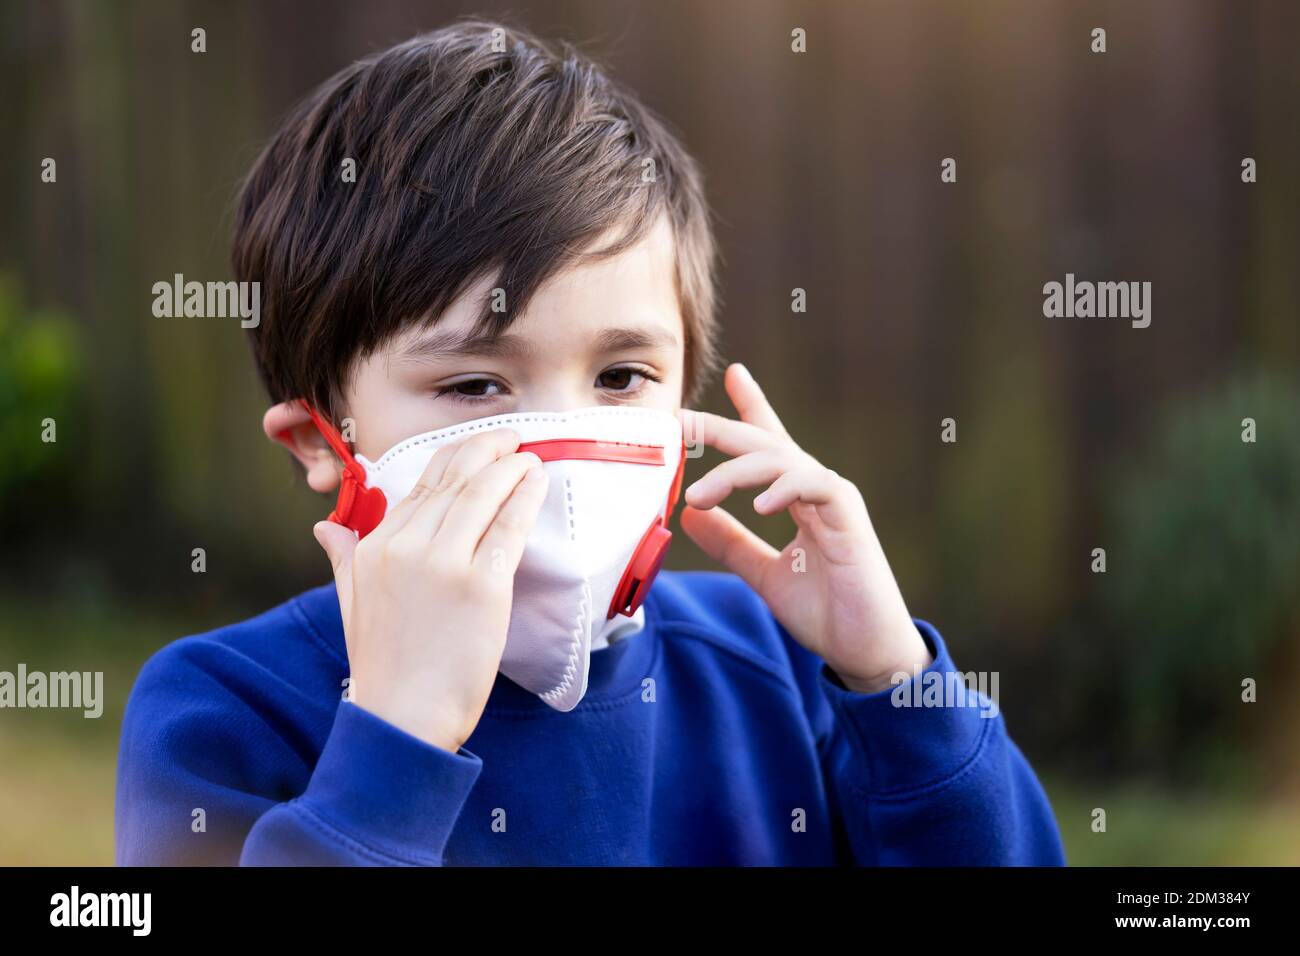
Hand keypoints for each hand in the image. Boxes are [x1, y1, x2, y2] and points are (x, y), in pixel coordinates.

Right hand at [313, 428, 547, 751]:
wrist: (403, 716)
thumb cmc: (384, 665)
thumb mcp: (350, 603)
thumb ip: (344, 557)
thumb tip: (326, 527)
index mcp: (375, 545)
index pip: (421, 484)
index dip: (456, 458)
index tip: (481, 448)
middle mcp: (406, 545)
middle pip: (454, 479)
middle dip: (487, 450)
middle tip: (512, 438)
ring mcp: (443, 563)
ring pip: (482, 494)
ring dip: (510, 467)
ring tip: (530, 456)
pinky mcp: (481, 585)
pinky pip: (508, 527)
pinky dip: (525, 498)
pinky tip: (537, 481)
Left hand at [679, 364, 931, 692]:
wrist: (867, 652)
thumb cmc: (826, 613)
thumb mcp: (764, 574)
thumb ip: (732, 542)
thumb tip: (690, 513)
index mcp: (797, 499)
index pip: (769, 445)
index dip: (751, 408)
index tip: (733, 374)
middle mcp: (815, 490)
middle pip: (764, 443)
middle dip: (720, 428)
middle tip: (679, 421)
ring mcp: (833, 499)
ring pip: (780, 460)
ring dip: (733, 473)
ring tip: (696, 496)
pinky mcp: (849, 518)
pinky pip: (814, 486)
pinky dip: (783, 489)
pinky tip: (758, 506)